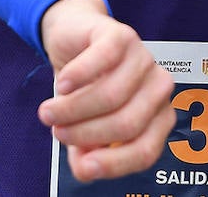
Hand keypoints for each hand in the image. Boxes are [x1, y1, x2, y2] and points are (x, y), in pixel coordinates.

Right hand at [38, 0, 175, 181]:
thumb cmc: (84, 88)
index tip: (83, 166)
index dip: (114, 164)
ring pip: (112, 95)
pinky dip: (77, 76)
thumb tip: (85, 171)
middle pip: (127, 124)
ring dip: (72, 109)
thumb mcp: (83, 128)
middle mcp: (159, 88)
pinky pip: (103, 60)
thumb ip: (86, 154)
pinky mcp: (122, 35)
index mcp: (158, 116)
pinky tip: (61, 84)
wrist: (74, 38)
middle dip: (85, 134)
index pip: (145, 150)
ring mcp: (143, 58)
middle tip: (57, 132)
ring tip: (49, 112)